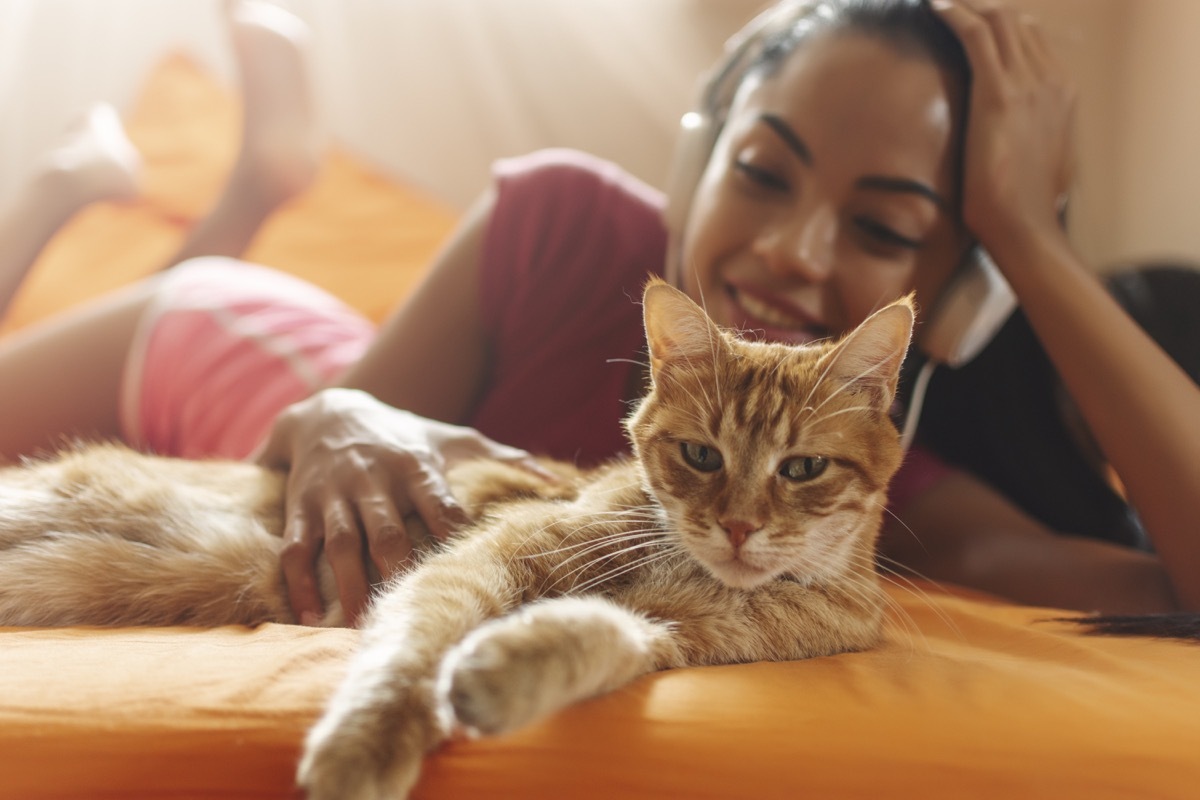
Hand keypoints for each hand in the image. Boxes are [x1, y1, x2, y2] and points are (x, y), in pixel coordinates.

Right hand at [256, 388, 550, 625]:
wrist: (331, 410)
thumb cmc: (408, 436)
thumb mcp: (456, 439)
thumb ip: (506, 459)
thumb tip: (560, 484)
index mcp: (416, 465)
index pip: (438, 503)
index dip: (450, 533)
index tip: (465, 568)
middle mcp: (373, 479)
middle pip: (386, 529)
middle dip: (395, 567)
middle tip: (409, 610)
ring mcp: (334, 493)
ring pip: (340, 541)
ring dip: (347, 584)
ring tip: (357, 625)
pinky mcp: (301, 505)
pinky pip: (295, 545)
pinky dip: (298, 581)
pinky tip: (308, 615)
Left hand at [931, 0, 1074, 254]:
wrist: (1027, 228)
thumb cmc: (1026, 208)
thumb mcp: (1041, 161)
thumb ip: (1033, 137)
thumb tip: (1017, 141)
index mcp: (1063, 92)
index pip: (1031, 38)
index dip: (1000, 23)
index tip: (970, 19)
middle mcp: (1051, 80)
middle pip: (1015, 21)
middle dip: (980, 7)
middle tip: (948, 5)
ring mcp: (1029, 84)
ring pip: (998, 20)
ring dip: (965, 5)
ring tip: (938, 2)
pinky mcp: (1000, 95)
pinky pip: (977, 35)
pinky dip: (954, 13)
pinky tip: (934, 6)